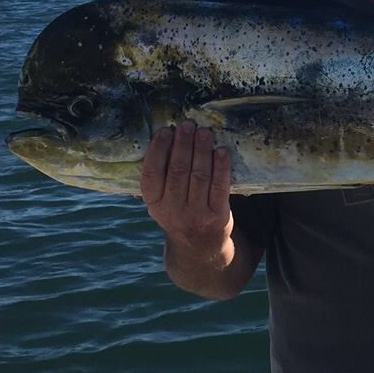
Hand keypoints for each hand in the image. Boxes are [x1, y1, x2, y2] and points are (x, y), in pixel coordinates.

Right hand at [141, 120, 233, 251]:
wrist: (199, 247)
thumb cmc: (180, 213)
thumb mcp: (162, 202)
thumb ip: (161, 177)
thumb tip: (166, 136)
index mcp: (154, 204)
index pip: (152, 173)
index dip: (158, 150)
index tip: (166, 130)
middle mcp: (172, 210)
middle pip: (178, 171)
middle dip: (184, 144)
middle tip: (188, 125)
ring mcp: (196, 214)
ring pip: (199, 176)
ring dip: (202, 150)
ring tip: (205, 132)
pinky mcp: (217, 216)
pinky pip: (219, 187)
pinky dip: (221, 167)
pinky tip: (221, 151)